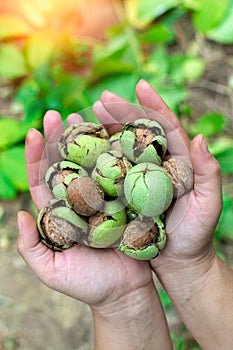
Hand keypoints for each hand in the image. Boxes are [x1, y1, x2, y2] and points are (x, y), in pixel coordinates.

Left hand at [17, 110, 154, 305]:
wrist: (124, 293)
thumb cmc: (87, 285)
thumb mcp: (51, 270)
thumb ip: (32, 246)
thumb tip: (19, 214)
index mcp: (59, 213)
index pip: (43, 180)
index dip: (36, 157)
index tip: (33, 132)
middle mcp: (79, 201)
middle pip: (67, 165)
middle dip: (60, 139)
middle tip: (59, 113)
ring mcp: (103, 199)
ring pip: (93, 165)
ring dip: (88, 140)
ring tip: (85, 115)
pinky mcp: (125, 201)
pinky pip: (120, 175)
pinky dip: (116, 156)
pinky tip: (116, 135)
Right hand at [98, 79, 221, 274]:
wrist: (179, 261)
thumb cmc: (197, 234)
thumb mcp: (208, 204)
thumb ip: (208, 173)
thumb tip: (200, 137)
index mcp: (177, 161)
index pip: (165, 128)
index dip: (154, 106)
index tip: (140, 86)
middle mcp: (155, 165)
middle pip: (137, 133)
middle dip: (121, 114)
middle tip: (102, 99)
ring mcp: (137, 178)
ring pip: (119, 150)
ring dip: (104, 133)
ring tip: (85, 117)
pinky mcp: (124, 194)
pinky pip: (109, 174)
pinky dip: (96, 160)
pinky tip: (81, 151)